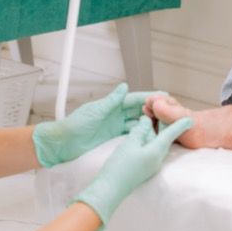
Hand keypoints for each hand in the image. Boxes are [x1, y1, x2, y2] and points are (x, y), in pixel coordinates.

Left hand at [32, 83, 161, 167]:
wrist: (63, 144)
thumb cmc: (75, 126)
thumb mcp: (95, 111)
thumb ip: (111, 101)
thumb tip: (124, 86)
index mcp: (110, 105)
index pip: (133, 99)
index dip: (148, 97)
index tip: (163, 95)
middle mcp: (114, 114)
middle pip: (137, 109)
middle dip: (153, 108)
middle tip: (168, 109)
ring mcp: (114, 125)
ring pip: (136, 121)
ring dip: (148, 121)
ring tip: (163, 122)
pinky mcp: (112, 137)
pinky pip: (130, 132)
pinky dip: (140, 132)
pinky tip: (150, 134)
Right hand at [72, 115, 192, 226]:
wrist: (110, 189)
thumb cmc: (120, 165)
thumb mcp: (130, 142)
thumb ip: (141, 130)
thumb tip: (147, 121)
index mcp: (157, 151)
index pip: (171, 134)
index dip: (180, 125)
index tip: (191, 119)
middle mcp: (158, 159)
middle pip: (164, 138)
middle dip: (163, 126)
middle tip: (159, 114)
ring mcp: (152, 165)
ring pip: (156, 144)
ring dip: (153, 133)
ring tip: (147, 122)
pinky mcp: (145, 168)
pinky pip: (150, 151)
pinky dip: (147, 141)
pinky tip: (139, 137)